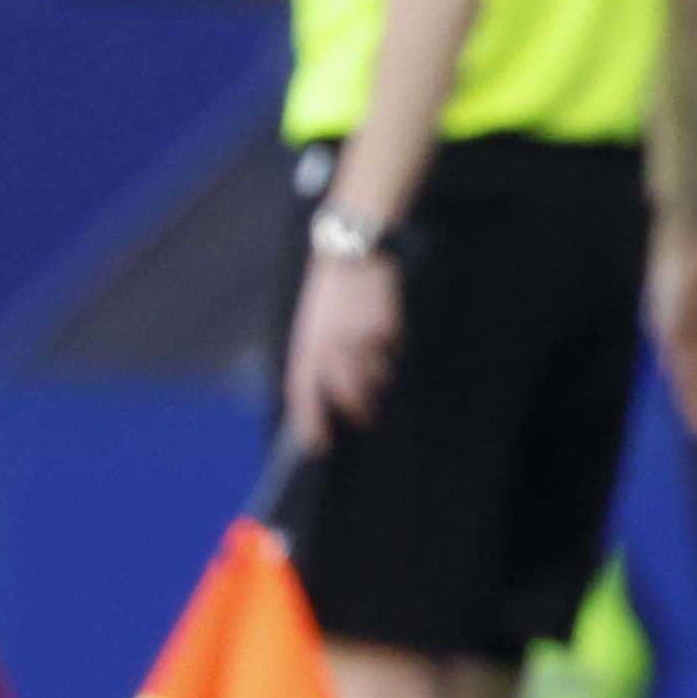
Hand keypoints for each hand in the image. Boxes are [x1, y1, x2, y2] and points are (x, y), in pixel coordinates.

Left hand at [284, 249, 404, 444]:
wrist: (351, 251)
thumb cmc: (331, 294)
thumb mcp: (313, 325)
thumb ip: (315, 358)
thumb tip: (326, 398)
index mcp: (307, 344)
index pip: (303, 394)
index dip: (309, 424)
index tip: (317, 446)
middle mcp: (330, 346)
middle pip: (348, 396)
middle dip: (359, 409)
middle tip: (367, 415)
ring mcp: (359, 339)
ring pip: (377, 376)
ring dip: (378, 373)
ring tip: (372, 349)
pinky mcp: (385, 329)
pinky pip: (393, 352)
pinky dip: (391, 346)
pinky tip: (381, 324)